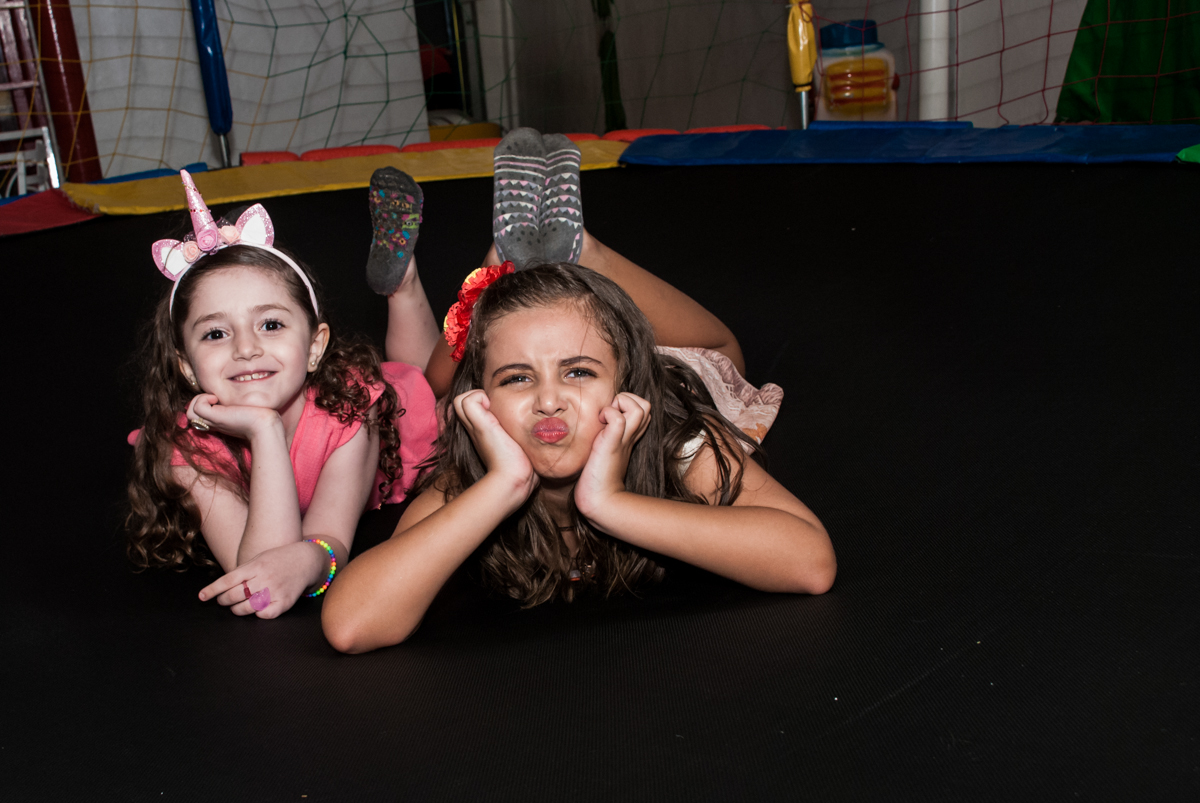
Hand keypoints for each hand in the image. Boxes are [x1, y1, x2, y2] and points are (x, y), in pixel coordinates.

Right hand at [188, 393, 281, 440]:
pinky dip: (202, 399)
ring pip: (190, 412)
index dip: (203, 405)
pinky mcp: (216, 417)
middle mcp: (214, 422)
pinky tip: (216, 398)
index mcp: (220, 421)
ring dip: (198, 399)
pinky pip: (196, 407)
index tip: (214, 398)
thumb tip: (243, 389)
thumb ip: (240, 404)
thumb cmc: (262, 418)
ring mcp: (214, 420)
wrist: (265, 427)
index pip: (200, 415)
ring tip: (214, 397)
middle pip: (191, 414)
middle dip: (198, 401)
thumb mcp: (247, 409)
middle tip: (213, 397)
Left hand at [198, 540, 325, 618]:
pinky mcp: (284, 602)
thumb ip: (242, 571)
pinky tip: (256, 609)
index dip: (212, 590)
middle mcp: (264, 578)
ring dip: (236, 609)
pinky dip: (257, 614)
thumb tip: (222, 586)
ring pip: (246, 608)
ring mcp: (274, 591)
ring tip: (236, 607)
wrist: (306, 560)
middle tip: (223, 601)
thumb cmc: (278, 560)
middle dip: (223, 600)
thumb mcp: (259, 558)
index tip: (202, 597)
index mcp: (255, 566)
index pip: (227, 580)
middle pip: (234, 595)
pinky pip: (264, 614)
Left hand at [453, 389, 536, 501]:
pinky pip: (500, 424)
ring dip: (494, 408)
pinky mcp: (504, 443)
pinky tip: (514, 424)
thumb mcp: (484, 426)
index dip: (475, 395)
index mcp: (473, 423)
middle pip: (469, 404)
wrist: (514, 480)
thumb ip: (474, 408)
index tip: (489, 402)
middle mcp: (478, 429)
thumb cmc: (501, 455)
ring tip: (504, 413)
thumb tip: (482, 397)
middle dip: (481, 398)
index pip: (461, 400)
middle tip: (495, 403)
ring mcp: (490, 437)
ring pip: (485, 414)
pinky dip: (506, 419)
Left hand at [574, 392, 650, 522]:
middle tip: (609, 413)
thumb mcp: (605, 450)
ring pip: (639, 407)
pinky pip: (618, 418)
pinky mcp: (612, 444)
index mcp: (630, 437)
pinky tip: (599, 425)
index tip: (610, 416)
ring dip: (621, 404)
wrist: (600, 499)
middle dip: (628, 399)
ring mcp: (624, 440)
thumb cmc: (598, 477)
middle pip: (646, 405)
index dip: (628, 405)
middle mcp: (631, 436)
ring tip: (605, 417)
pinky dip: (608, 414)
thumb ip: (605, 436)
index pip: (643, 410)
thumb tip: (596, 423)